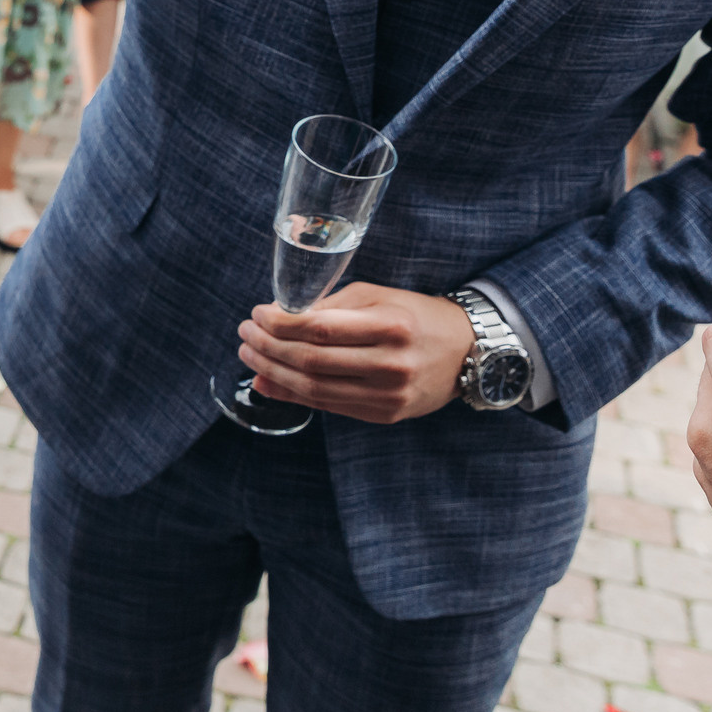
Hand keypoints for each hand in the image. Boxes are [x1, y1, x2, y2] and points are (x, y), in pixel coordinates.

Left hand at [238, 284, 475, 422]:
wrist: (466, 352)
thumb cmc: (415, 315)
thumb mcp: (376, 296)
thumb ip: (328, 307)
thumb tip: (275, 320)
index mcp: (391, 326)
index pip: (319, 328)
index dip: (279, 323)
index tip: (257, 314)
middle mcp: (391, 363)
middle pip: (312, 360)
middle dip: (268, 347)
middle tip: (245, 334)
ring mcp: (389, 395)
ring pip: (315, 389)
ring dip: (273, 372)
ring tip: (250, 356)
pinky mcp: (385, 415)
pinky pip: (329, 406)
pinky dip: (294, 395)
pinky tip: (270, 381)